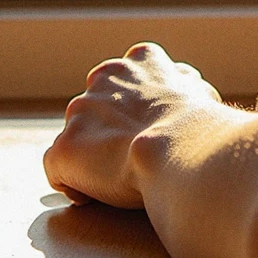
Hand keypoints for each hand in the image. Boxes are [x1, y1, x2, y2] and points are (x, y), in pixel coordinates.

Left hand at [43, 42, 223, 210]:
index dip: (134, 107)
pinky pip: (57, 168)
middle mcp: (104, 77)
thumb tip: (183, 85)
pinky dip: (71, 182)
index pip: (127, 78)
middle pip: (97, 106)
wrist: (180, 149)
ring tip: (114, 179)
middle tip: (130, 157)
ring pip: (76, 136)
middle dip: (108, 130)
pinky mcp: (65, 147)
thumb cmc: (198, 126)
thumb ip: (183, 85)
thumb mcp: (200, 91)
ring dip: (90, 155)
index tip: (144, 130)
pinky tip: (92, 196)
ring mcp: (80, 111)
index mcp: (139, 60)